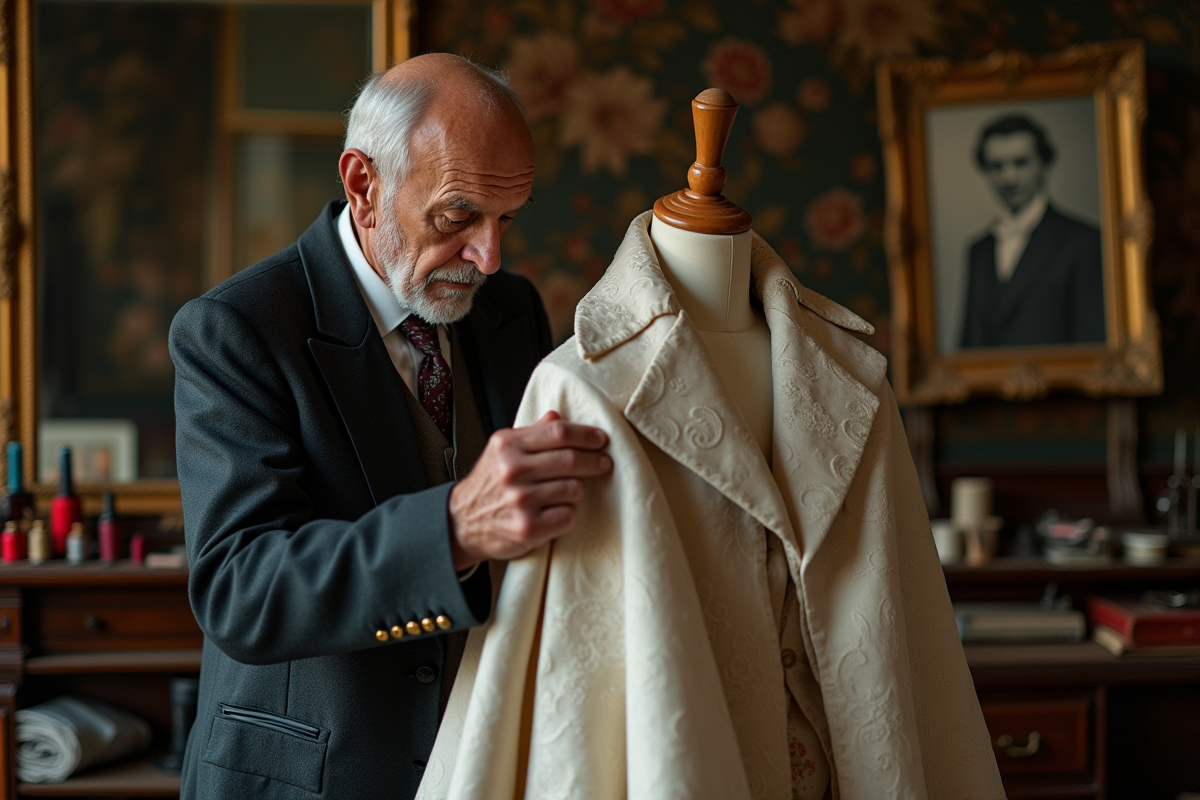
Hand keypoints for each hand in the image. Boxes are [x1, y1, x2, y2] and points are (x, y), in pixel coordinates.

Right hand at [448, 411, 610, 568]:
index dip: (586, 435)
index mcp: (507, 445)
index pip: (558, 433)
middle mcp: (512, 470)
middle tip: (604, 462)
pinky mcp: (528, 528)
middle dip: (595, 461)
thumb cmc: (487, 485)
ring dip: (577, 490)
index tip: (601, 439)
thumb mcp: (502, 451)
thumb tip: (557, 416)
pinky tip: (556, 512)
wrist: (461, 522)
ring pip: (573, 489)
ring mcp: (520, 500)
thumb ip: (530, 433)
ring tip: (567, 491)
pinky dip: (568, 514)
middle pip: (570, 459)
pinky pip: (568, 516)